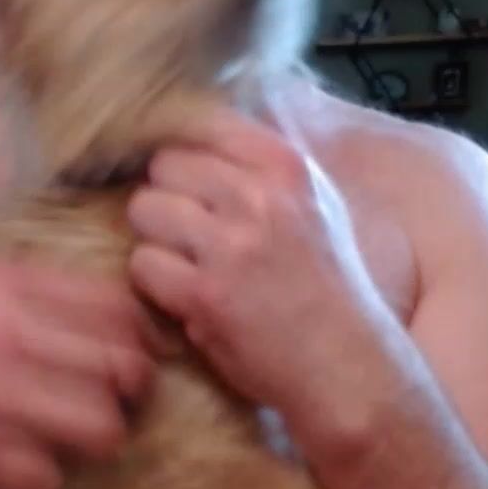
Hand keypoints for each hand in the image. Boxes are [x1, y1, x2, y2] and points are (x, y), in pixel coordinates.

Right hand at [0, 244, 154, 488]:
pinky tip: (27, 464)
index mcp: (8, 284)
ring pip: (101, 426)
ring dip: (100, 434)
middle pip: (125, 367)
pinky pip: (45, 474)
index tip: (139, 349)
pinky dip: (44, 475)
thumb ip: (16, 280)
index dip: (141, 333)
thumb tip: (75, 296)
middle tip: (124, 399)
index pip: (118, 308)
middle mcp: (10, 335)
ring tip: (83, 435)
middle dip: (134, 389)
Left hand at [125, 107, 399, 422]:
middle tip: (187, 231)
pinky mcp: (206, 292)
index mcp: (286, 166)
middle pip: (165, 164)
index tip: (190, 182)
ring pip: (145, 209)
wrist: (344, 364)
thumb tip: (201, 128)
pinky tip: (186, 297)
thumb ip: (264, 167)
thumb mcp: (315, 204)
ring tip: (186, 264)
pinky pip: (143, 264)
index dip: (188, 156)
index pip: (203, 123)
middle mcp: (260, 196)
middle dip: (168, 197)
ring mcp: (231, 244)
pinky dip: (156, 283)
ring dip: (156, 239)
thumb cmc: (327, 288)